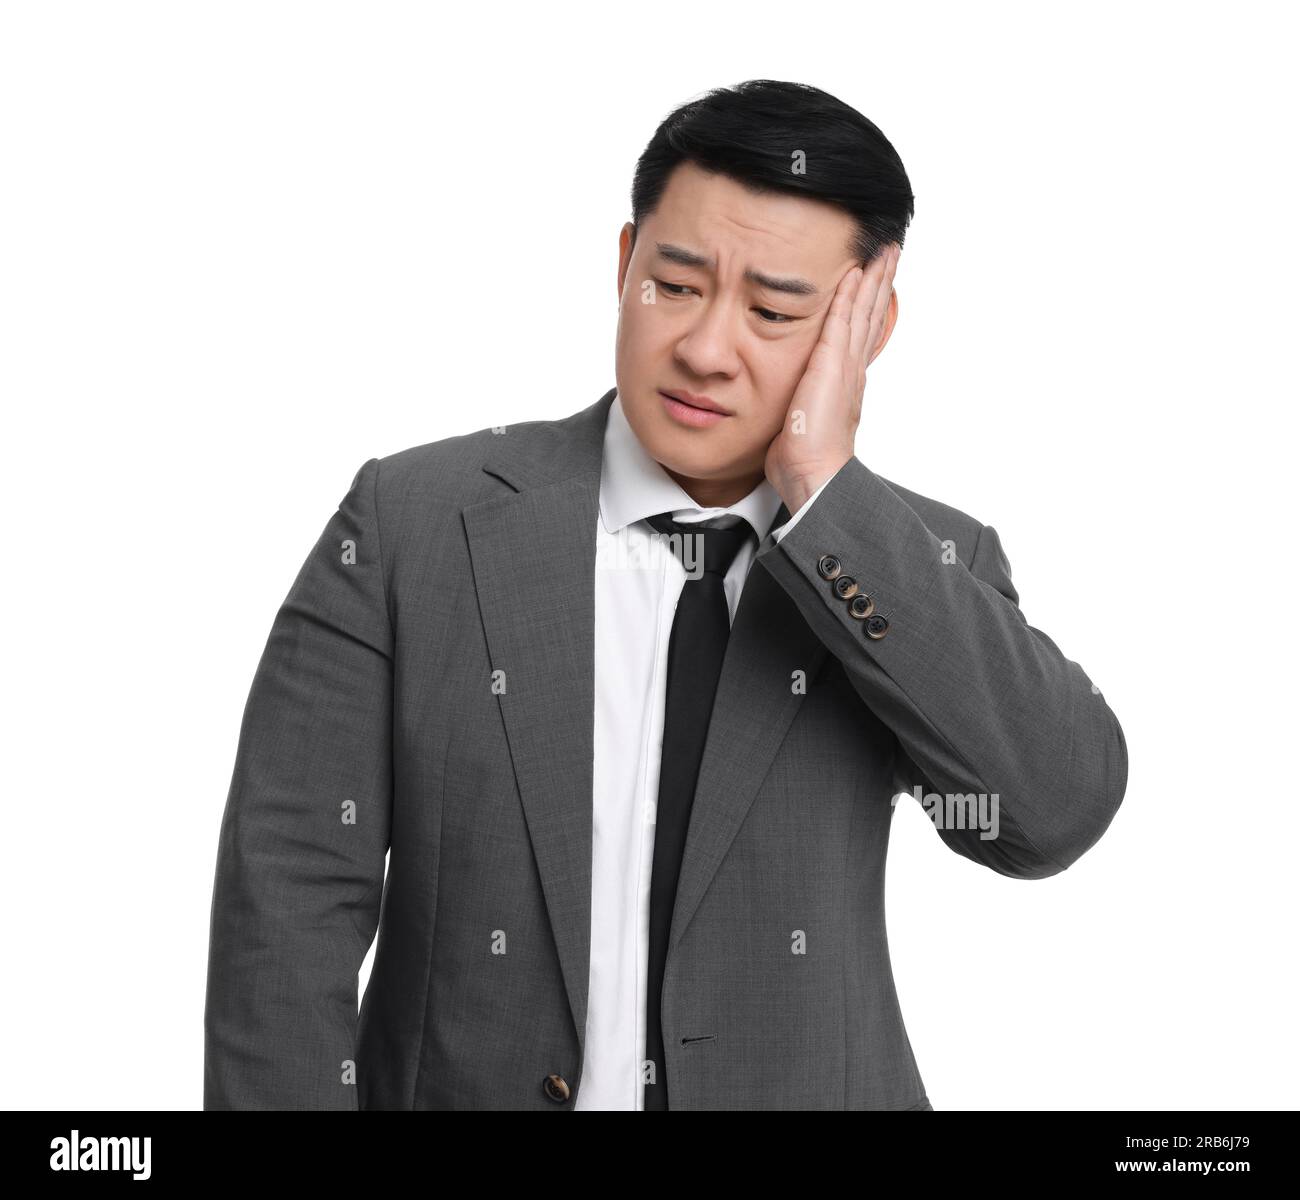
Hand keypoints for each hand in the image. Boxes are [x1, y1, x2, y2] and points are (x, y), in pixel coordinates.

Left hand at [764, 243, 899, 511]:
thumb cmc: (803, 460)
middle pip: (870, 316)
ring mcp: (845, 367)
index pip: (858, 334)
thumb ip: (798, 404)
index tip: (873, 282)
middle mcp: (851, 371)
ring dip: (874, 280)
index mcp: (844, 383)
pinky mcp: (833, 366)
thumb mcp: (799, 422)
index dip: (867, 307)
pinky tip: (855, 272)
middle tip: (890, 254)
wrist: (814, 474)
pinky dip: (850, 295)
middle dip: (880, 284)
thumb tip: (787, 405)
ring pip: (864, 312)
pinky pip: (843, 321)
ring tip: (884, 252)